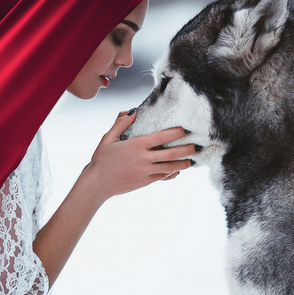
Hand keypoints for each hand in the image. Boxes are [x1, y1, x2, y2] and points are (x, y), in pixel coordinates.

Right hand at [81, 109, 195, 202]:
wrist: (97, 183)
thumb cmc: (101, 159)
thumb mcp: (108, 138)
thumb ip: (121, 123)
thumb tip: (132, 111)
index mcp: (136, 145)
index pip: (161, 137)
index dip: (175, 133)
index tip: (185, 130)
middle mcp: (144, 159)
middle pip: (171, 153)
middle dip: (185, 150)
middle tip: (195, 146)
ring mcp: (146, 172)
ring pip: (169, 167)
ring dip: (182, 164)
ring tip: (191, 161)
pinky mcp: (145, 181)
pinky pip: (162, 177)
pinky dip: (171, 173)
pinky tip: (177, 171)